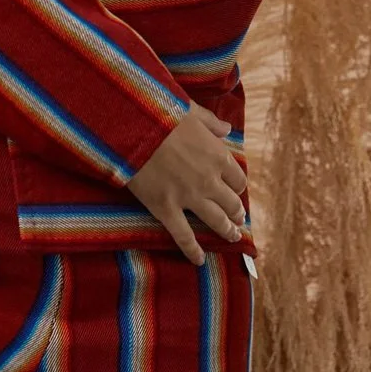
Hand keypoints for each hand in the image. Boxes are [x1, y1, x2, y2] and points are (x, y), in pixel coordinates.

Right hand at [126, 100, 247, 265]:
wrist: (133, 127)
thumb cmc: (161, 113)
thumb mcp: (191, 111)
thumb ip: (211, 122)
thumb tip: (227, 129)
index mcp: (217, 156)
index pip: (238, 178)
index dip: (238, 186)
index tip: (236, 190)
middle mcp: (208, 180)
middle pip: (231, 203)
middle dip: (236, 212)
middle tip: (238, 219)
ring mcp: (188, 197)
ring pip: (215, 221)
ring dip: (227, 231)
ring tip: (232, 237)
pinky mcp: (166, 209)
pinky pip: (184, 236)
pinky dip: (193, 251)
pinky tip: (200, 260)